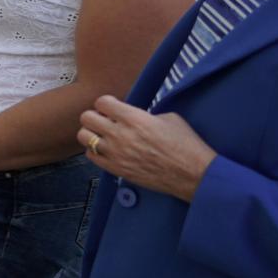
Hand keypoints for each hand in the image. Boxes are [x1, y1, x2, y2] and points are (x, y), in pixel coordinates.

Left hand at [78, 96, 216, 201]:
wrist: (193, 175)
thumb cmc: (186, 144)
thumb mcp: (169, 118)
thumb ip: (144, 114)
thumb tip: (132, 116)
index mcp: (134, 118)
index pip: (101, 102)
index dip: (107, 103)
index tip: (113, 108)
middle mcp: (120, 134)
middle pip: (86, 117)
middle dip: (95, 116)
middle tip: (105, 120)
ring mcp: (115, 153)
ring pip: (84, 137)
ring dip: (92, 133)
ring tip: (103, 135)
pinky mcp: (115, 169)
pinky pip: (91, 156)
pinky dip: (95, 151)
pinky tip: (107, 150)